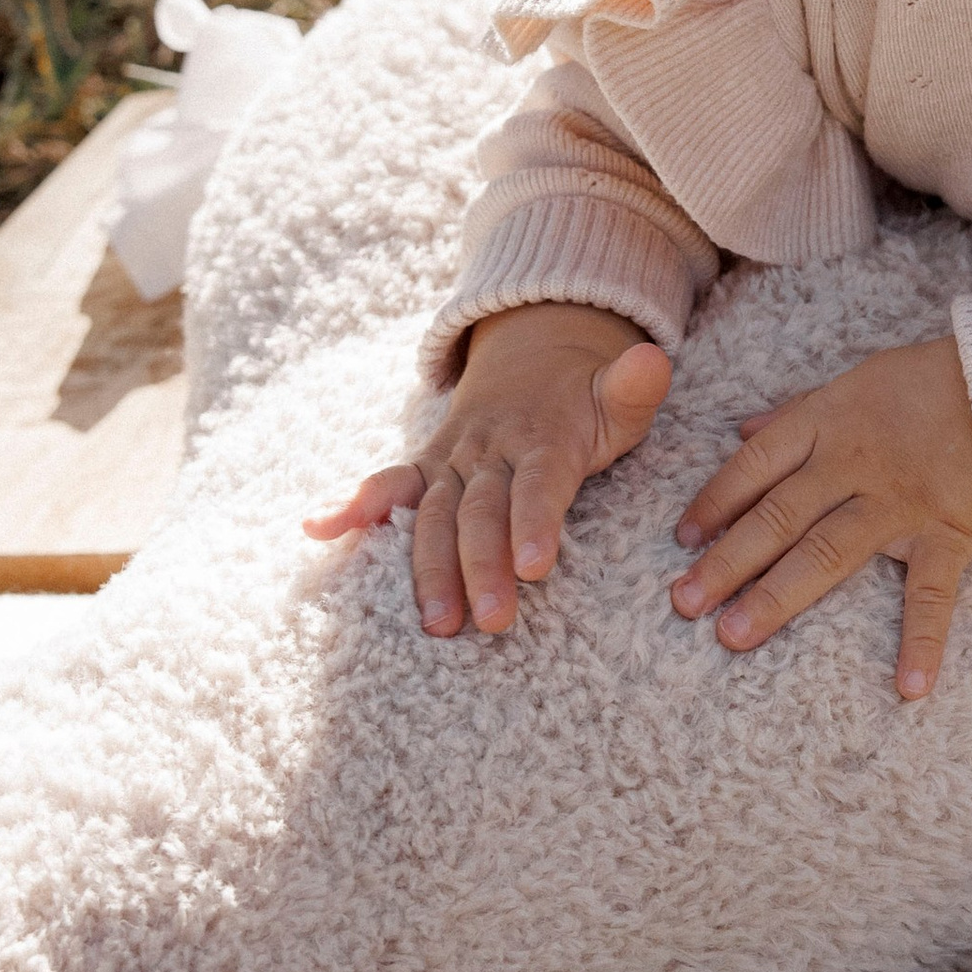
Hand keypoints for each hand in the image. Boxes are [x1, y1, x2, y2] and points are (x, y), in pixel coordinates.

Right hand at [304, 300, 673, 636]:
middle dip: (483, 565)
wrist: (535, 350)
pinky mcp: (427, 467)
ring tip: (436, 621)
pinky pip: (390, 484)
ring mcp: (453, 457)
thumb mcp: (618, 391)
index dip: (534, 520)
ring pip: (436, 514)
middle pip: (482, 510)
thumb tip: (654, 361)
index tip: (537, 564)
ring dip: (430, 566)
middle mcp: (489, 448)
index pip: (538, 482)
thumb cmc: (586, 397)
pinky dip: (351, 503)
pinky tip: (316, 527)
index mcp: (543, 436)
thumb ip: (634, 388)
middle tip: (494, 620)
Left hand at [670, 333, 971, 698]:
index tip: (682, 540)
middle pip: (777, 516)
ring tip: (732, 636)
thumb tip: (742, 430)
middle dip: (726, 561)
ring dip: (777, 596)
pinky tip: (909, 686)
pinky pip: (932, 593)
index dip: (714, 503)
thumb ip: (797, 411)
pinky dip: (923, 639)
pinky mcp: (948, 531)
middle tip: (683, 602)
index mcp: (826, 423)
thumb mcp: (855, 380)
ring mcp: (898, 502)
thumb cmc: (930, 381)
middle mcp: (852, 464)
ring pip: (826, 553)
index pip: (754, 466)